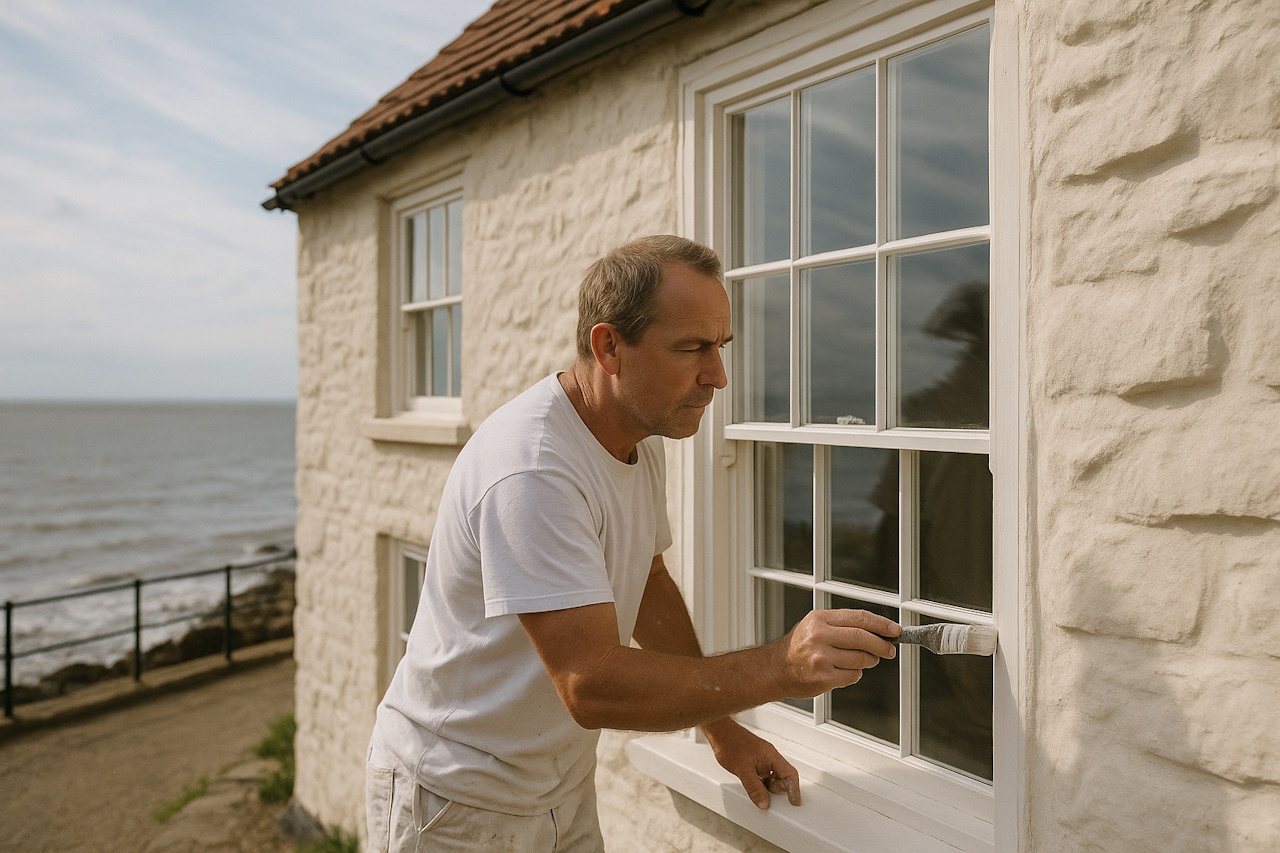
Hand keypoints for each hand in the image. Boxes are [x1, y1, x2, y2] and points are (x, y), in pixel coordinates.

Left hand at [701, 718, 800, 809]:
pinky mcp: (754, 760)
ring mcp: (761, 758)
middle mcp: (769, 757)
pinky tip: (752, 785)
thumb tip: (763, 803)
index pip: (790, 774)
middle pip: (783, 776)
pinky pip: (763, 774)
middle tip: (770, 798)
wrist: (719, 732)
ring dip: (768, 786)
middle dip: (778, 789)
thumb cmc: (730, 743)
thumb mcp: (743, 770)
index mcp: (771, 756)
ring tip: (758, 792)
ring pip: (772, 776)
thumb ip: (754, 787)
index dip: (794, 789)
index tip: (794, 802)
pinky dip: (761, 782)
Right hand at [772, 609, 898, 698]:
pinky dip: (854, 674)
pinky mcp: (823, 678)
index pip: (859, 618)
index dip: (881, 624)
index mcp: (819, 619)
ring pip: (861, 659)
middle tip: (889, 650)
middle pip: (863, 638)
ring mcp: (821, 658)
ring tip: (856, 661)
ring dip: (866, 661)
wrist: (776, 669)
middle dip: (882, 645)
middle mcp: (819, 636)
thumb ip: (843, 625)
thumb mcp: (816, 625)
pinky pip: (853, 676)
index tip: (894, 630)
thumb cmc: (798, 647)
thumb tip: (878, 630)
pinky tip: (841, 671)